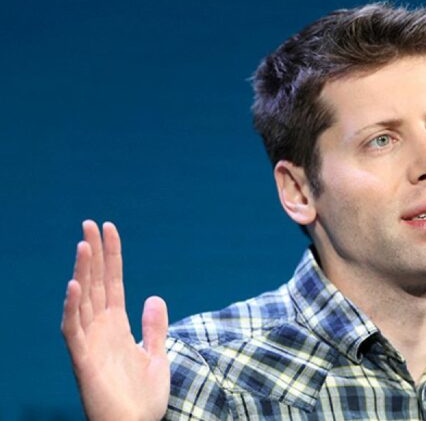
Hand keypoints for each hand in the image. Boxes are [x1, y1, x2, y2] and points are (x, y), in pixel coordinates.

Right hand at [61, 221, 170, 420]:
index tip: (109, 229)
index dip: (112, 256)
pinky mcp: (83, 361)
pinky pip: (73, 331)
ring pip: (83, 301)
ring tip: (84, 245)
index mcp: (118, 326)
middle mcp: (101, 330)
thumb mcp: (156, 356)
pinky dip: (73, 308)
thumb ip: (154, 327)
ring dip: (83, 273)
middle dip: (94, 254)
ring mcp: (91, 344)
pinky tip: (75, 286)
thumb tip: (154, 297)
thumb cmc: (142, 399)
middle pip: (97, 284)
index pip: (114, 282)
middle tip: (90, 224)